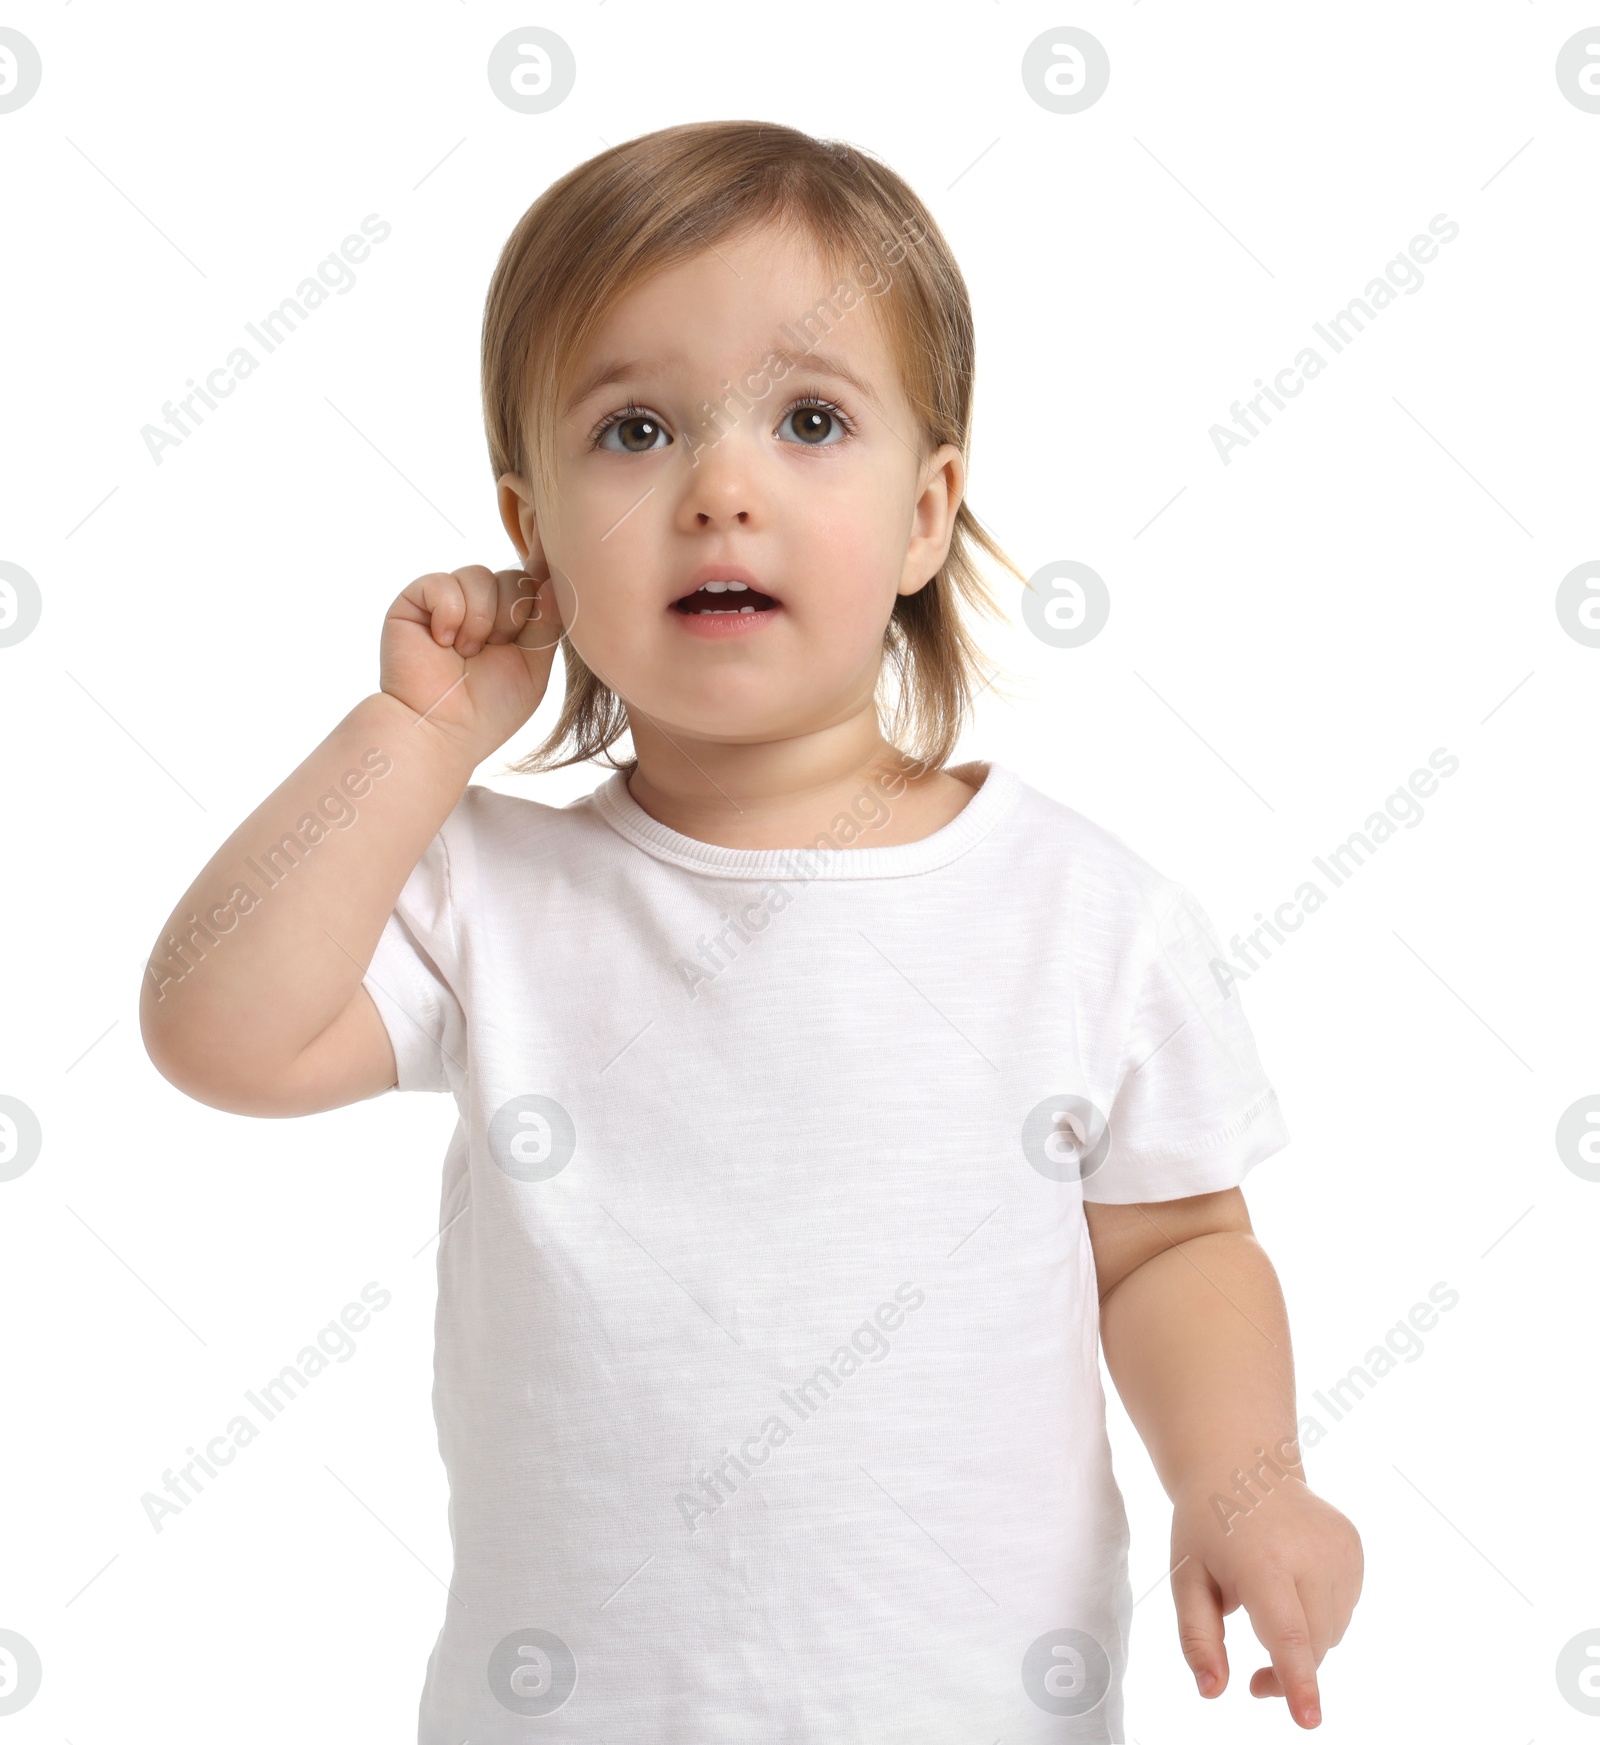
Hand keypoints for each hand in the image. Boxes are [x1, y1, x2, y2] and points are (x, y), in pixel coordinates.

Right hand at [379, 561, 569, 764]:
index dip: (540, 587)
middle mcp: (480, 607)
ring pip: (478, 575)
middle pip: (511, 576)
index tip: (542, 606)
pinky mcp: (414, 602)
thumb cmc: (489, 708)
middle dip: (511, 614)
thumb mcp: (534, 667)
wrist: (441, 729)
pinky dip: (448, 613)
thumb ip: (547, 623)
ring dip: (479, 619)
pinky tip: (442, 642)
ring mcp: (447, 602)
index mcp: (511, 620)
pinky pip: (441, 582)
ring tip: (465, 653)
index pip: (533, 582)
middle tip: (493, 648)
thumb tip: (553, 579)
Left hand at [1169, 1473, 1361, 1728]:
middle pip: (1311, 1645)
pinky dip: (1320, 1614)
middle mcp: (1308, 1552)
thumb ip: (1198, 1638)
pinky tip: (1293, 1582)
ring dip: (1304, 1641)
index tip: (1310, 1720)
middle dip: (1287, 1670)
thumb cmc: (1206, 1527)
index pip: (1285, 1631)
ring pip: (1331, 1633)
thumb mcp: (1186, 1578)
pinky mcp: (1354, 1547)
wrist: (1242, 1466)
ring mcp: (1338, 1547)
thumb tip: (1212, 1693)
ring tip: (1269, 1605)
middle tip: (1255, 1678)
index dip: (1297, 1679)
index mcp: (1261, 1560)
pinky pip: (1343, 1610)